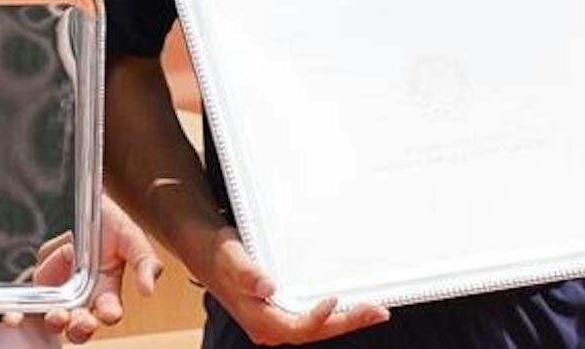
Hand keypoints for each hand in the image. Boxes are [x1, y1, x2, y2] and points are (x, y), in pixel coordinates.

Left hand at [14, 196, 166, 341]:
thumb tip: (148, 290)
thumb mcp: (132, 237)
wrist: (81, 201)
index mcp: (107, 292)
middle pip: (80, 325)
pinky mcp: (39, 283)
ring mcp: (59, 292)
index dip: (109, 313)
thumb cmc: (110, 223)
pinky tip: (22, 306)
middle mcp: (83, 297)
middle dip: (80, 327)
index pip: (109, 311)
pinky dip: (23, 310)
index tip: (110, 311)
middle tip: (80, 321)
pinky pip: (30, 300)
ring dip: (55, 321)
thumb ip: (144, 262)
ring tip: (57, 315)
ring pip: (55, 318)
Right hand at [195, 226, 388, 344]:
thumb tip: (267, 288)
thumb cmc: (220, 255)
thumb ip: (247, 274)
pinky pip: (314, 320)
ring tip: (375, 311)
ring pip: (318, 329)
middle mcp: (270, 326)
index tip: (334, 300)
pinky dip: (337, 315)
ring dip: (347, 321)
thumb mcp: (231, 258)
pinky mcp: (284, 312)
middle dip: (347, 323)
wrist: (208, 253)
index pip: (296, 329)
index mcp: (258, 319)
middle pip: (315, 332)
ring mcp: (278, 321)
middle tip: (377, 311)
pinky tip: (354, 307)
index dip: (317, 319)